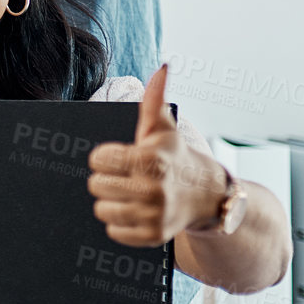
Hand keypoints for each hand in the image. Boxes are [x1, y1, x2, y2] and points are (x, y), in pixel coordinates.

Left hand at [87, 65, 227, 245]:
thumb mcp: (163, 128)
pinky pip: (113, 231)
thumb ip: (155, 98)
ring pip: (102, 210)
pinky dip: (120, 224)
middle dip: (107, 179)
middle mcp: (153, 189)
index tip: (120, 157)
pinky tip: (136, 211)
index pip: (98, 160)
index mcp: (150, 159)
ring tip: (130, 193)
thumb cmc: (175, 156)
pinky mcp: (153, 236)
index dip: (105, 157)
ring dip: (111, 202)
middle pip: (96, 185)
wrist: (207, 195)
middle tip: (125, 176)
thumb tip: (163, 66)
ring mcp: (154, 215)